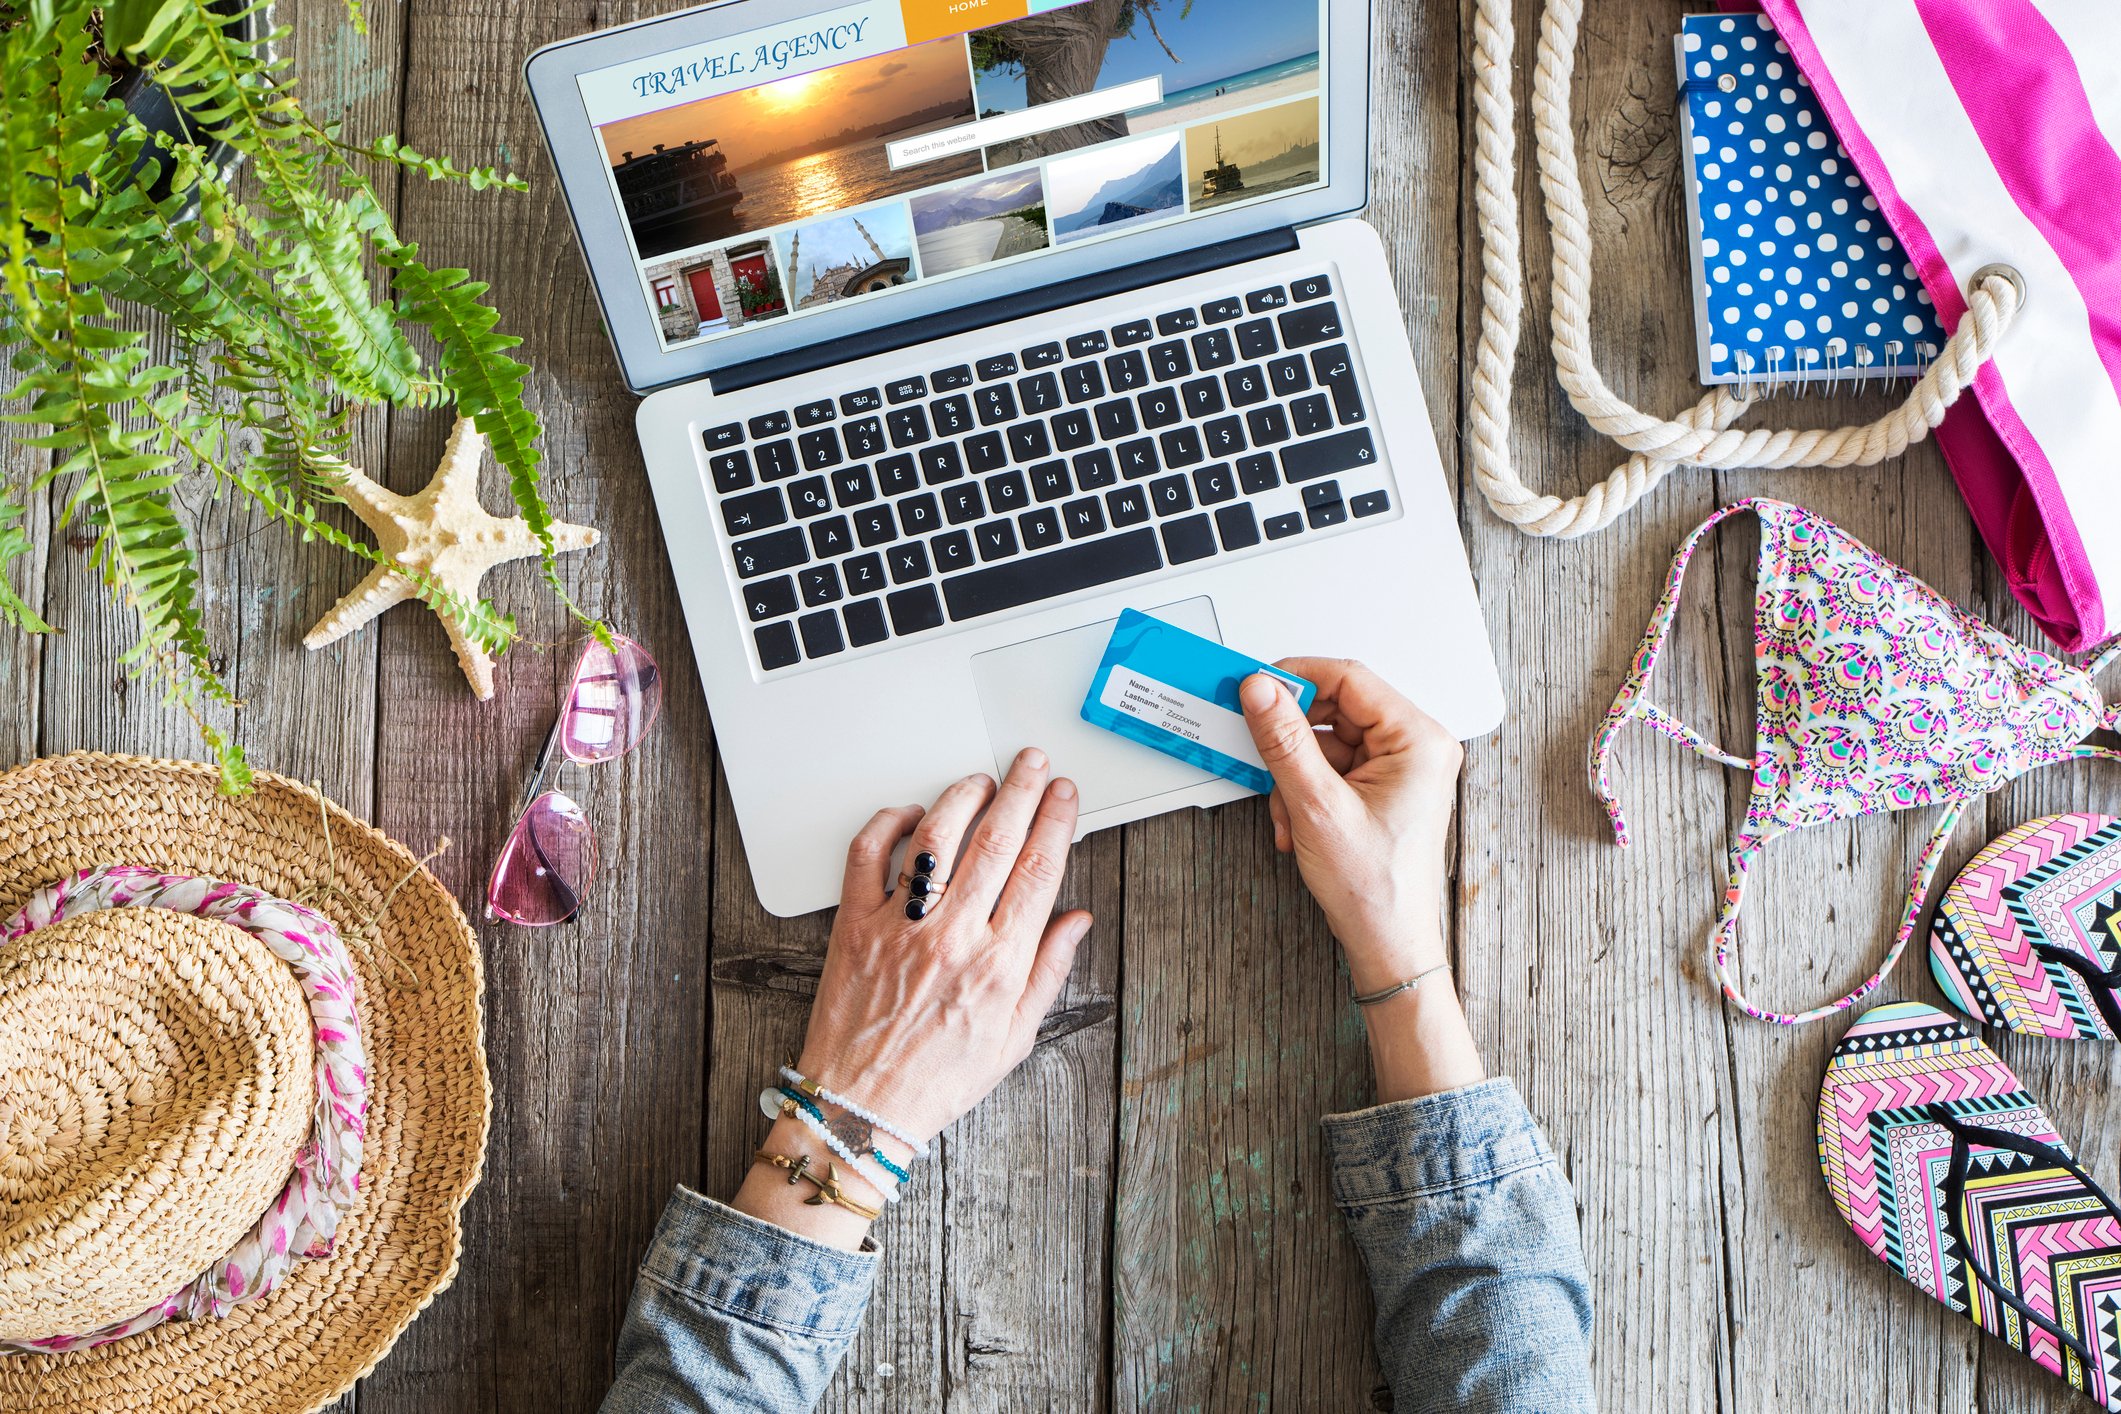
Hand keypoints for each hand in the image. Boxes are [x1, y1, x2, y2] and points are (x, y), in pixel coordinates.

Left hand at [797, 748, 1092, 1143]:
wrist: (863, 1106)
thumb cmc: (937, 1078)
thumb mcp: (1015, 1037)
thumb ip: (1049, 971)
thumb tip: (1076, 921)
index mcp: (998, 964)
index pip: (1038, 870)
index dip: (1056, 821)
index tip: (1065, 795)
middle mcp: (952, 937)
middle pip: (996, 841)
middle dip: (1022, 791)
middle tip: (1033, 763)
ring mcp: (900, 928)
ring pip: (937, 837)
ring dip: (963, 796)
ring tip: (981, 779)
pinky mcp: (854, 926)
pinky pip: (867, 855)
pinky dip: (888, 823)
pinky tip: (910, 813)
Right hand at [1238, 658, 1463, 995]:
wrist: (1388, 943)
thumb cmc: (1377, 888)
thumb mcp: (1317, 806)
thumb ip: (1285, 741)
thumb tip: (1262, 691)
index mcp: (1418, 740)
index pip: (1349, 679)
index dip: (1296, 678)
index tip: (1255, 687)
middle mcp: (1415, 748)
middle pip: (1335, 709)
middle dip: (1293, 743)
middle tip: (1261, 753)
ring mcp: (1399, 769)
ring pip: (1326, 741)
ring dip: (1294, 775)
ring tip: (1289, 814)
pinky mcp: (1381, 788)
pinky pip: (1331, 767)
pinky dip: (1304, 791)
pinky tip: (1296, 822)